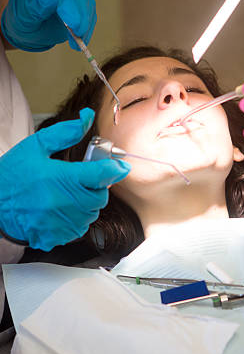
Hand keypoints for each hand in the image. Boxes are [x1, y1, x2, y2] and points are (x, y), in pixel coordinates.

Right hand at [0, 108, 129, 250]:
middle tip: (82, 180)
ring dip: (87, 203)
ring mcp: (61, 222)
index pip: (102, 174)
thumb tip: (87, 117)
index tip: (121, 167)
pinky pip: (79, 228)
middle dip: (97, 187)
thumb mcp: (36, 146)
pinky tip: (61, 209)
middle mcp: (64, 202)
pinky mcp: (56, 236)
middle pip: (100, 196)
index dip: (115, 169)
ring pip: (92, 213)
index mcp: (62, 178)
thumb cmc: (12, 176)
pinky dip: (76, 219)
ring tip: (67, 195)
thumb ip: (65, 133)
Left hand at [1, 0, 96, 50]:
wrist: (31, 25)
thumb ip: (36, 7)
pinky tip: (82, 38)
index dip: (65, 0)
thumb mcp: (24, 17)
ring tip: (79, 40)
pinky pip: (89, 8)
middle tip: (79, 32)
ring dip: (85, 19)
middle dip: (80, 10)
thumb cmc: (23, 19)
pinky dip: (88, 24)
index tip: (72, 22)